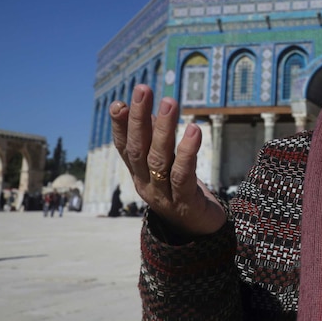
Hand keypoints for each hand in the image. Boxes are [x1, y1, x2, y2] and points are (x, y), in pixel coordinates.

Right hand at [111, 84, 226, 235]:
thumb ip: (157, 140)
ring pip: (159, 159)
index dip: (120, 126)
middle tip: (143, 89)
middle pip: (138, 149)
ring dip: (164, 129)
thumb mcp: (167, 164)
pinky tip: (194, 130)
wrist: (202, 231)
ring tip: (169, 102)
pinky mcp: (185, 202)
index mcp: (139, 174)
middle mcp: (146, 184)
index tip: (119, 102)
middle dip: (139, 118)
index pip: (125, 147)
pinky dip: (187, 152)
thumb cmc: (183, 190)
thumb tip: (150, 109)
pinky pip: (184, 175)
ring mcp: (164, 195)